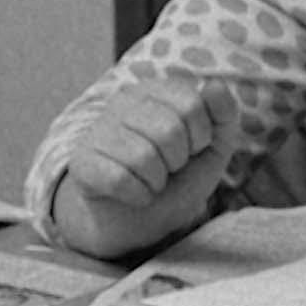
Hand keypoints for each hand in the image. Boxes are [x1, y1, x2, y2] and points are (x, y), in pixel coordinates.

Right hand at [55, 78, 238, 258]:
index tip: (191, 148)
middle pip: (169, 130)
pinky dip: (137, 194)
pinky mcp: (82, 162)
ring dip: (157, 180)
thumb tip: (214, 87)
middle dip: (178, 160)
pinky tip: (133, 192)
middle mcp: (123, 101)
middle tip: (168, 167)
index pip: (192, 104)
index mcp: (157, 91)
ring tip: (151, 179)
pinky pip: (119, 180)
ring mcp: (97, 130)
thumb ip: (224, 115)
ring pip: (143, 157)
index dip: (201, 136)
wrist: (143, 218)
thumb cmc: (179, 176)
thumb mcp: (214, 147)